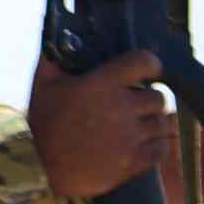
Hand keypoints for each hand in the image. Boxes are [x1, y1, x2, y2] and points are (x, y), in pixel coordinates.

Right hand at [27, 45, 179, 203]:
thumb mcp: (44, 84)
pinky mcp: (133, 161)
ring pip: (163, 123)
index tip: (149, 69)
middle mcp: (121, 108)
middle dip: (150, 99)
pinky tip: (148, 142)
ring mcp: (130, 136)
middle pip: (158, 98)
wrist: (41, 168)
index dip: (151, 64)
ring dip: (156, 122)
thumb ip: (54, 58)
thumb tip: (56, 36)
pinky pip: (162, 148)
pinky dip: (158, 144)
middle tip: (140, 103)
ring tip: (144, 123)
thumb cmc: (43, 124)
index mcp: (102, 84)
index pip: (144, 62)